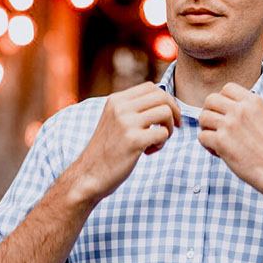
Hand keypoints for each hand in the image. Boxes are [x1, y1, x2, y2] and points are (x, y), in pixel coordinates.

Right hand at [73, 81, 180, 204]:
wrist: (88, 175)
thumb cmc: (106, 151)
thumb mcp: (114, 121)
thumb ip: (132, 109)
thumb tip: (163, 101)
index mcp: (115, 100)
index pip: (151, 87)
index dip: (166, 100)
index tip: (167, 116)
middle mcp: (120, 107)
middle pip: (162, 97)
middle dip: (174, 112)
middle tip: (171, 129)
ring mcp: (126, 123)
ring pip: (165, 112)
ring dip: (169, 128)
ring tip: (156, 142)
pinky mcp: (133, 141)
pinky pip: (163, 133)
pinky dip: (161, 144)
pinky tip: (148, 152)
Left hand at [198, 82, 262, 198]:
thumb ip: (248, 112)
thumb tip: (226, 110)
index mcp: (254, 101)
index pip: (227, 88)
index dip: (223, 101)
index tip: (227, 115)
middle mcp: (241, 109)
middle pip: (210, 100)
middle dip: (210, 113)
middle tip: (218, 128)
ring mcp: (230, 124)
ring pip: (203, 117)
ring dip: (207, 130)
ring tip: (219, 142)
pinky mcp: (221, 142)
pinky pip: (202, 137)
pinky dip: (207, 146)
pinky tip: (220, 153)